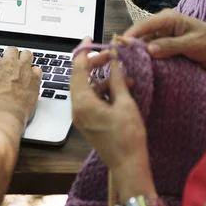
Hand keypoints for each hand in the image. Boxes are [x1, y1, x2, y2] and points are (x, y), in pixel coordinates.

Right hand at [0, 47, 41, 125]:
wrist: (1, 115)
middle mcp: (8, 63)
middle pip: (12, 52)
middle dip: (11, 57)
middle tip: (10, 67)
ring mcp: (23, 69)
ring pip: (27, 55)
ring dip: (25, 60)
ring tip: (23, 68)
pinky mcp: (34, 79)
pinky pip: (37, 70)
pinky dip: (35, 73)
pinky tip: (32, 79)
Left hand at [71, 38, 146, 169]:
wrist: (127, 165)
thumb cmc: (127, 137)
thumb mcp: (125, 104)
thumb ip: (118, 80)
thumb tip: (115, 60)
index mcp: (83, 103)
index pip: (78, 70)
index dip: (84, 52)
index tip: (91, 40)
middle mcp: (77, 109)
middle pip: (81, 78)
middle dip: (96, 65)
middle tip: (111, 56)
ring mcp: (81, 116)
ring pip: (88, 89)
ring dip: (104, 80)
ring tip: (125, 77)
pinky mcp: (88, 122)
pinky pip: (92, 100)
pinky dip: (104, 92)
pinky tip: (122, 90)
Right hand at [124, 9, 205, 73]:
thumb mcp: (192, 44)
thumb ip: (170, 46)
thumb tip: (149, 49)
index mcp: (168, 18)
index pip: (143, 25)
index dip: (130, 35)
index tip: (118, 46)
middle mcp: (163, 25)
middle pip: (141, 35)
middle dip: (131, 46)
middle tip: (120, 60)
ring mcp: (164, 37)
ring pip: (144, 45)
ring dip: (138, 55)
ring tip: (127, 66)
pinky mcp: (166, 48)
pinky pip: (151, 53)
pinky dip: (146, 60)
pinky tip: (140, 68)